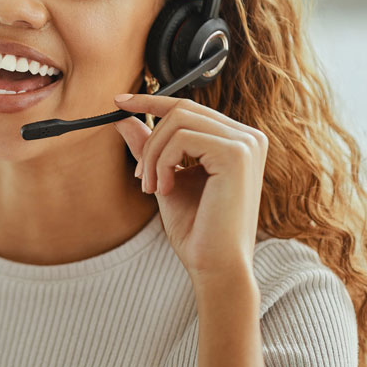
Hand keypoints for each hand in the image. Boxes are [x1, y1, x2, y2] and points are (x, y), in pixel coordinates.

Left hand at [112, 93, 267, 282]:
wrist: (215, 265)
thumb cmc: (196, 228)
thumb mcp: (164, 177)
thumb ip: (149, 146)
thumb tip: (122, 117)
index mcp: (236, 141)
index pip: (188, 107)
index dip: (151, 101)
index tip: (119, 103)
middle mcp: (248, 136)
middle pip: (180, 109)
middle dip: (150, 141)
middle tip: (140, 177)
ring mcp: (246, 143)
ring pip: (177, 121)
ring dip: (153, 155)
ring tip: (152, 187)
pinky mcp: (237, 153)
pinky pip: (182, 138)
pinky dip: (163, 163)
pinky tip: (166, 190)